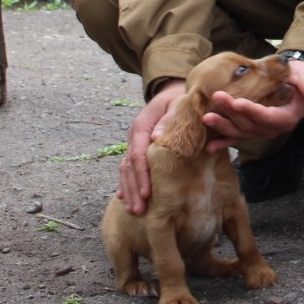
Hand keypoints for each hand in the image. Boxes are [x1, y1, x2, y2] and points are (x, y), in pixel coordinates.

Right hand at [117, 79, 185, 214]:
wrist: (172, 92)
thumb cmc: (178, 100)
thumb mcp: (176, 104)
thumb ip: (168, 119)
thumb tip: (157, 138)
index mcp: (141, 126)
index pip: (138, 154)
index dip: (142, 175)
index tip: (147, 193)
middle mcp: (133, 136)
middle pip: (129, 166)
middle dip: (133, 189)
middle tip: (138, 211)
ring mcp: (133, 143)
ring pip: (126, 169)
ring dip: (129, 190)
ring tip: (133, 211)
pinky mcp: (137, 148)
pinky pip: (128, 168)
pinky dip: (126, 183)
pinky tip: (125, 199)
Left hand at [202, 60, 303, 152]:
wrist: (295, 81)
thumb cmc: (301, 77)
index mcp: (287, 117)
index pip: (268, 117)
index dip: (252, 111)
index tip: (237, 102)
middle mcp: (273, 127)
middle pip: (250, 124)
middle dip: (232, 113)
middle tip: (218, 98)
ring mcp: (262, 129)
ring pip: (241, 132)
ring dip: (223, 126)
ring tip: (207, 117)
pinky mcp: (253, 127)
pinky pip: (237, 137)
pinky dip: (224, 142)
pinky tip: (210, 147)